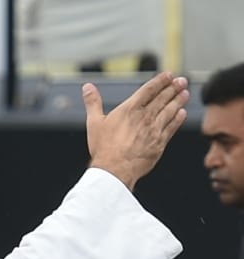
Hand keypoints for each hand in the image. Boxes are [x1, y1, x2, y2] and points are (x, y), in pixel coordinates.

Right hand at [82, 71, 188, 189]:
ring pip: (170, 111)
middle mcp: (145, 117)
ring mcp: (154, 130)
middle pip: (163, 98)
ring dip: (178, 100)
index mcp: (130, 109)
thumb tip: (87, 87)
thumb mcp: (94, 123)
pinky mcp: (159, 143)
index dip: (160, 81)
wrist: (115, 170)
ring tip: (185, 93)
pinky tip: (181, 114)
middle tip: (181, 81)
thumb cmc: (103, 148)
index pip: (149, 90)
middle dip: (173, 88)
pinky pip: (171, 128)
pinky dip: (178, 119)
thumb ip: (93, 103)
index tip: (169, 75)